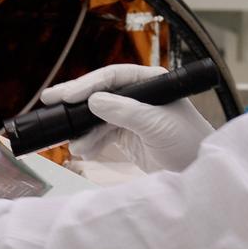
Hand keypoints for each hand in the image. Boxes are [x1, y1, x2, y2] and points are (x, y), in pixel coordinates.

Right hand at [40, 65, 214, 172]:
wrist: (197, 172)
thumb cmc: (189, 142)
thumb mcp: (157, 125)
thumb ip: (126, 112)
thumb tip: (94, 100)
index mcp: (151, 82)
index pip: (114, 76)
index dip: (89, 84)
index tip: (68, 95)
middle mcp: (140, 95)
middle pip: (101, 92)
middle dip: (76, 100)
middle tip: (50, 100)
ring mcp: (132, 116)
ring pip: (97, 116)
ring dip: (83, 129)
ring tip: (74, 142)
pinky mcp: (127, 136)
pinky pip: (101, 134)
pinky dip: (90, 142)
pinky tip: (84, 150)